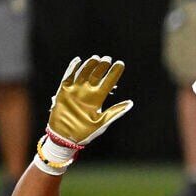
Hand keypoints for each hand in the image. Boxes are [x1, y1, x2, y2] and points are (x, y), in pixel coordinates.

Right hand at [37, 56, 132, 171]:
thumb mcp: (103, 122)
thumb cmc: (86, 132)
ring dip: (90, 65)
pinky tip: (78, 60)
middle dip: (102, 66)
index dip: (114, 73)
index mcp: (97, 99)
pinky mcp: (64, 91)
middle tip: (108, 59)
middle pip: (96, 75)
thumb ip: (116, 111)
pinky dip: (72, 68)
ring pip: (83, 73)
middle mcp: (87, 93)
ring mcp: (75, 91)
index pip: (108, 82)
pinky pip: (68, 77)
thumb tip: (131, 103)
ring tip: (96, 58)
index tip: (120, 64)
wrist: (66, 137)